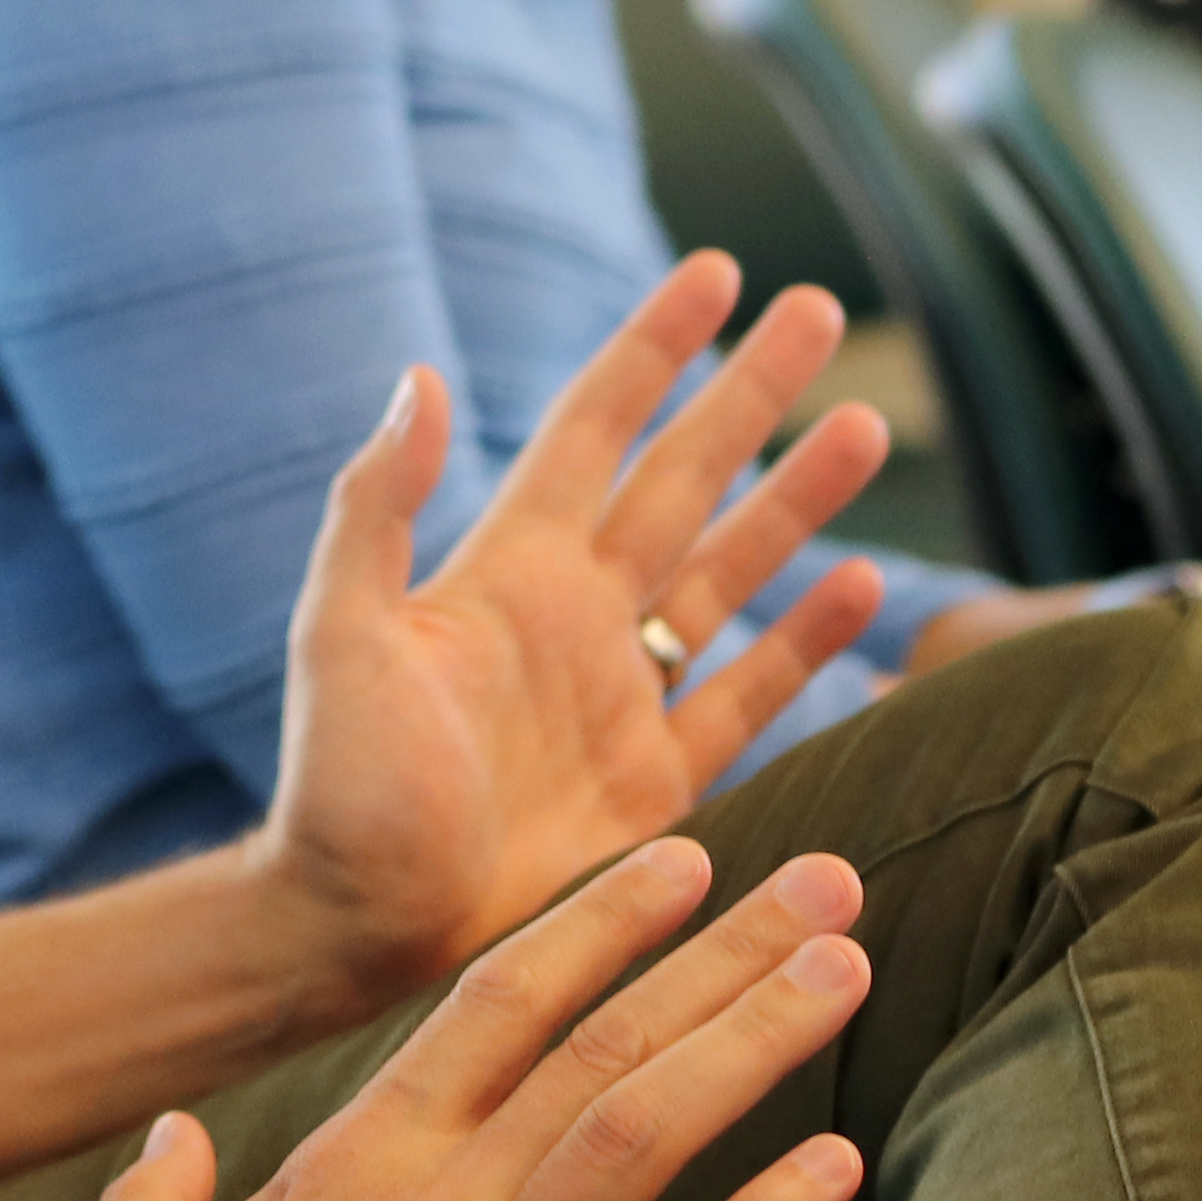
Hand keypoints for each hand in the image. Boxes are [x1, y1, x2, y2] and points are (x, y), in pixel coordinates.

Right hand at [37, 838, 872, 1200]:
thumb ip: (150, 1196)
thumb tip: (166, 1136)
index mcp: (349, 1163)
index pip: (498, 1002)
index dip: (602, 922)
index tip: (688, 862)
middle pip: (600, 1042)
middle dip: (723, 952)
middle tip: (830, 882)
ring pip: (642, 1133)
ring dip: (752, 1043)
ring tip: (843, 971)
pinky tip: (833, 1168)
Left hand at [249, 255, 891, 1010]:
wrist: (363, 930)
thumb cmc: (338, 788)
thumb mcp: (342, 634)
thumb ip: (377, 509)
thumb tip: (418, 376)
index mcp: (509, 569)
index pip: (596, 426)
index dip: (654, 348)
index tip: (716, 270)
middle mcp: (578, 615)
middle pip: (685, 475)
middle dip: (749, 393)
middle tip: (820, 312)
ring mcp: (623, 695)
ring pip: (730, 571)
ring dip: (797, 501)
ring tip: (864, 428)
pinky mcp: (657, 784)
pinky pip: (746, 695)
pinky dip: (805, 643)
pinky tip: (862, 589)